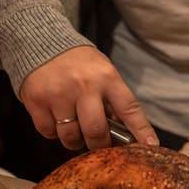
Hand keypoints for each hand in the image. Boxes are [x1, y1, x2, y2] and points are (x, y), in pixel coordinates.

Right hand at [19, 45, 158, 150]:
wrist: (41, 43)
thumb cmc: (79, 65)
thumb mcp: (103, 74)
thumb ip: (113, 101)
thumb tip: (125, 136)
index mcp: (107, 78)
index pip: (130, 109)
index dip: (141, 130)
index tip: (151, 146)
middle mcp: (84, 85)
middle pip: (96, 131)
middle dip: (99, 145)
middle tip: (97, 144)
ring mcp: (58, 93)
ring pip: (70, 136)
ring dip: (74, 140)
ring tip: (74, 127)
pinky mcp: (37, 100)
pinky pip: (48, 132)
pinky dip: (53, 132)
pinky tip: (55, 117)